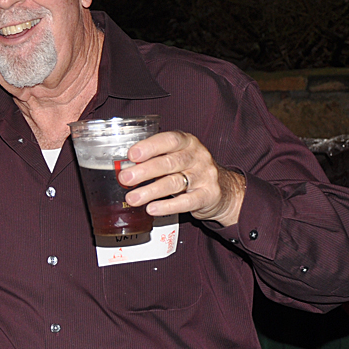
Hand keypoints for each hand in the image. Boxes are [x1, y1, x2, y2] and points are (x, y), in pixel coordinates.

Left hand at [118, 130, 245, 226]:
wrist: (223, 188)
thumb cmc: (190, 169)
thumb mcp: (177, 156)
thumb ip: (155, 158)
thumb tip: (124, 167)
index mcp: (187, 142)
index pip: (169, 140)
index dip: (150, 146)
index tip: (132, 154)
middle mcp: (197, 157)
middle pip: (169, 163)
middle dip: (144, 171)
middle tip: (125, 178)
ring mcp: (204, 176)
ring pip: (174, 182)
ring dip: (150, 191)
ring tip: (132, 198)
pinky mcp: (208, 195)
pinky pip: (186, 202)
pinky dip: (167, 206)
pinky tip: (152, 209)